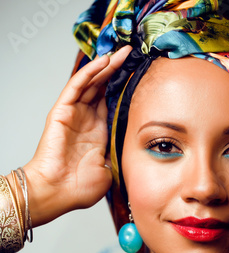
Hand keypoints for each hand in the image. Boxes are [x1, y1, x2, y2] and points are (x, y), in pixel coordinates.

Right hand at [21, 46, 131, 226]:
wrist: (58, 192)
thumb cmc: (79, 188)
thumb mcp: (110, 171)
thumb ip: (119, 157)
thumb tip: (137, 153)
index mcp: (98, 133)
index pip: (112, 103)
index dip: (123, 88)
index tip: (140, 76)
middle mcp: (86, 120)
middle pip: (102, 88)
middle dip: (117, 71)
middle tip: (132, 55)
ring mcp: (74, 114)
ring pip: (90, 83)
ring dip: (105, 67)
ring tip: (121, 53)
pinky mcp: (62, 111)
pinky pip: (76, 86)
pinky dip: (89, 73)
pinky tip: (103, 62)